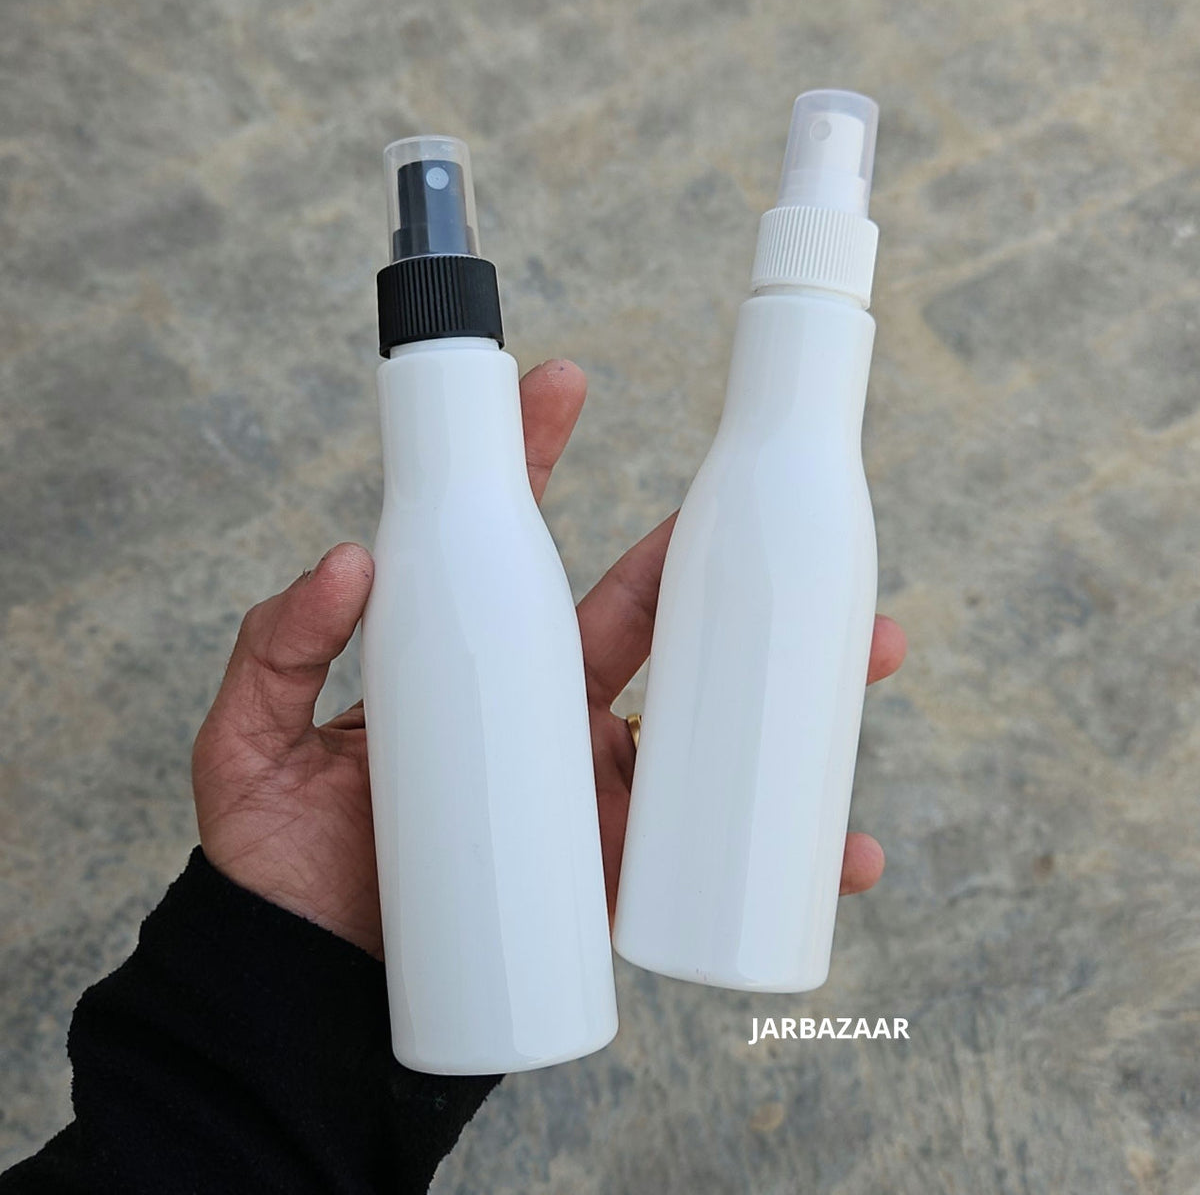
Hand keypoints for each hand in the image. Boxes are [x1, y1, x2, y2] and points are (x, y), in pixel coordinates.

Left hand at [192, 360, 906, 958]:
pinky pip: (706, 854)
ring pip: (705, 726)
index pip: (517, 542)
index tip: (565, 379)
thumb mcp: (254, 738)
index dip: (541, 458)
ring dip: (787, 688)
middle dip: (720, 567)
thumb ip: (282, 645)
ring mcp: (588, 791)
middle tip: (785, 524)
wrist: (302, 986)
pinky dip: (782, 850)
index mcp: (476, 662)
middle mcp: (548, 714)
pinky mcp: (610, 871)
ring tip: (865, 648)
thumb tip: (351, 559)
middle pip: (654, 624)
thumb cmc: (279, 857)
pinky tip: (840, 844)